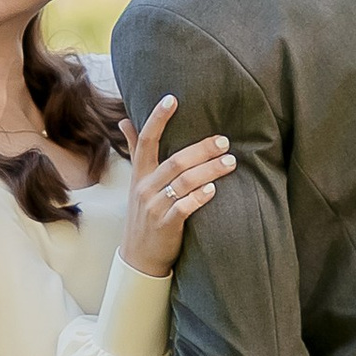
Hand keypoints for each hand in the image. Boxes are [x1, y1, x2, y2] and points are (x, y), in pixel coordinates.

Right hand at [121, 95, 233, 277]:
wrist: (138, 256)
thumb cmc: (143, 213)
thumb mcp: (136, 182)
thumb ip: (135, 150)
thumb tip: (125, 120)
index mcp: (140, 173)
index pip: (146, 140)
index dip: (157, 119)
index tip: (172, 99)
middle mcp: (145, 187)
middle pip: (175, 161)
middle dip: (202, 149)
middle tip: (224, 140)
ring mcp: (155, 207)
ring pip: (184, 182)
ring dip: (210, 170)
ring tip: (230, 162)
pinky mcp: (166, 225)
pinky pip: (184, 207)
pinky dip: (199, 197)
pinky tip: (214, 189)